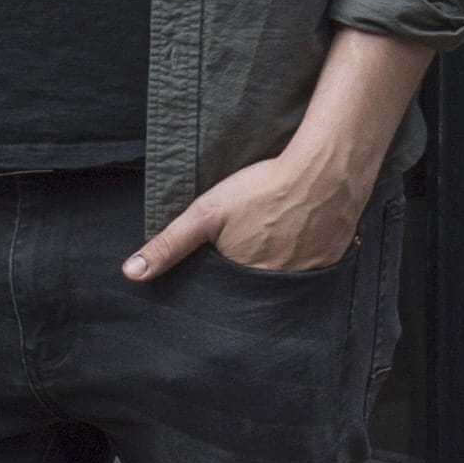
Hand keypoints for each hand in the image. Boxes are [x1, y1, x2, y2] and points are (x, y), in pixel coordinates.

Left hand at [126, 156, 365, 282]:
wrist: (323, 172)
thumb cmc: (261, 189)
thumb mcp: (206, 213)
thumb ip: (170, 245)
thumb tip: (131, 274)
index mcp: (246, 280)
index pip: (228, 290)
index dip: (223, 274)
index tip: (225, 254)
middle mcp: (279, 286)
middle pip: (257, 285)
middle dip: (250, 272)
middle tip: (253, 239)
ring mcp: (310, 274)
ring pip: (287, 276)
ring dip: (280, 263)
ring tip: (274, 235)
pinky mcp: (333, 259)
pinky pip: (315, 266)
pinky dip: (306, 254)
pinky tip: (301, 233)